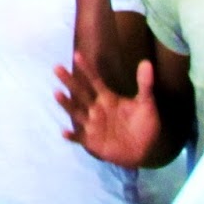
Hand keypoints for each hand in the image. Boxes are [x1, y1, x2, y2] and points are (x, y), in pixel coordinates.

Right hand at [53, 51, 160, 166]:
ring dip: (67, 103)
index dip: (87, 68)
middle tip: (57, 67)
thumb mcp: (146, 103)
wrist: (144, 150)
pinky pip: (79, 138)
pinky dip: (72, 136)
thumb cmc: (143, 124)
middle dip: (69, 81)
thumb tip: (146, 62)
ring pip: (76, 112)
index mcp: (107, 98)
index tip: (77, 54)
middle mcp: (96, 109)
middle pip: (80, 92)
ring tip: (57, 93)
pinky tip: (64, 132)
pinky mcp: (92, 141)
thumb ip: (145, 85)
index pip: (94, 80)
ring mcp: (92, 125)